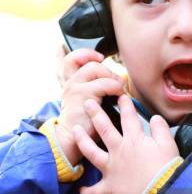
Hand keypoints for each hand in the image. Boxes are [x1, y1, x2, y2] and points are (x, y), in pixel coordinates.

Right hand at [55, 48, 124, 164]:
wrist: (72, 140)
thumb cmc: (85, 123)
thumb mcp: (88, 103)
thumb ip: (96, 89)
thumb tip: (119, 79)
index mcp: (70, 83)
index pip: (69, 59)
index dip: (85, 53)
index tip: (99, 57)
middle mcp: (70, 82)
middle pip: (87, 61)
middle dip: (106, 68)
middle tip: (116, 82)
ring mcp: (74, 87)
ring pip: (95, 68)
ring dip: (111, 77)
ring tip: (118, 89)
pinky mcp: (82, 95)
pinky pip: (104, 84)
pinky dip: (115, 87)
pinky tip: (119, 96)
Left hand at [73, 94, 179, 193]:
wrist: (161, 192)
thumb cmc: (166, 167)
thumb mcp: (168, 144)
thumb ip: (160, 129)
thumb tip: (154, 118)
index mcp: (134, 140)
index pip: (128, 118)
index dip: (125, 105)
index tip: (120, 95)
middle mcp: (119, 151)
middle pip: (104, 129)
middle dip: (95, 114)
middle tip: (87, 104)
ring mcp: (111, 168)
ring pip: (91, 152)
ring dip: (82, 141)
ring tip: (74, 130)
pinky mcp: (110, 187)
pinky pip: (95, 191)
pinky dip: (88, 192)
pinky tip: (82, 191)